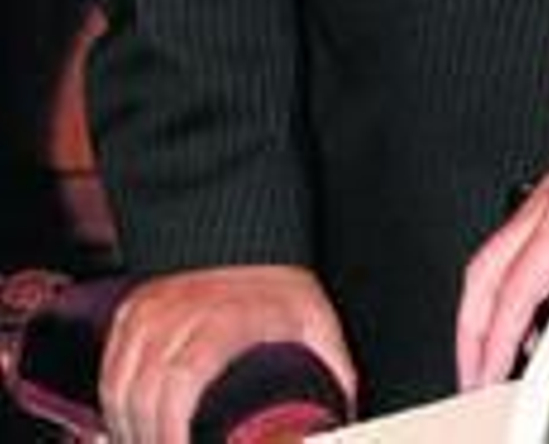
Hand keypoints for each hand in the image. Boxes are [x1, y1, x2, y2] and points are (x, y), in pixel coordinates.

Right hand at [100, 264, 353, 443]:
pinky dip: (114, 408)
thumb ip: (329, 372)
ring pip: (120, 389)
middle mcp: (179, 313)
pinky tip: (132, 429)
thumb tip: (333, 424)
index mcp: (224, 319)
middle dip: (151, 440)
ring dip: (129, 431)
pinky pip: (110, 371)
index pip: (180, 383)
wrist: (250, 231)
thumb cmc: (283, 286)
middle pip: (144, 396)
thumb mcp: (316, 322)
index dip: (171, 433)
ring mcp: (150, 310)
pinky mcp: (132, 312)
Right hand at [456, 133, 548, 389]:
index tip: (485, 380)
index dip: (494, 342)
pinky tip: (529, 325)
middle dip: (471, 330)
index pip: (513, 287)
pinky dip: (513, 291)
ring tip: (493, 364)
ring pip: (497, 256)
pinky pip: (521, 246)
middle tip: (470, 379)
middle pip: (485, 268)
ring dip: (488, 314)